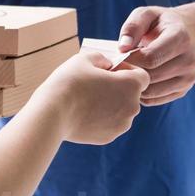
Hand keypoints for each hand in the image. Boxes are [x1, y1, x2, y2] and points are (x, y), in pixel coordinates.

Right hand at [34, 50, 149, 144]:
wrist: (52, 113)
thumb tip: (108, 66)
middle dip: (118, 88)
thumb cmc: (69, 82)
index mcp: (131, 85)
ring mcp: (121, 125)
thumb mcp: (85, 58)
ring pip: (121, 110)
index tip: (110, 70)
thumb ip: (103, 59)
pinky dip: (101, 118)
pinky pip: (110, 123)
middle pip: (131, 94)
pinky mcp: (108, 137)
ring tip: (87, 99)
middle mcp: (132, 107)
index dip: (127, 70)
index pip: (142, 76)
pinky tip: (83, 113)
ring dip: (110, 103)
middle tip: (96, 84)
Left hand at [116, 6, 194, 106]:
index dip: (130, 59)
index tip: (119, 55)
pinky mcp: (183, 90)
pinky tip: (137, 80)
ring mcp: (188, 77)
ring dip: (135, 84)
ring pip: (152, 91)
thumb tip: (123, 47)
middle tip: (118, 66)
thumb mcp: (146, 15)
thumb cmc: (160, 24)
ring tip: (127, 72)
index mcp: (180, 38)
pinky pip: (154, 100)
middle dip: (131, 72)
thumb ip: (133, 27)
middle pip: (151, 76)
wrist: (187, 34)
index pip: (151, 58)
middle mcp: (189, 59)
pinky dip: (141, 93)